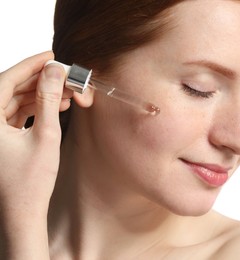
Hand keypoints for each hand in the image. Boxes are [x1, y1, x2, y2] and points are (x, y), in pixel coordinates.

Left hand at [0, 51, 71, 258]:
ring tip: (66, 93)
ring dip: (40, 95)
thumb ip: (50, 99)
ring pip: (15, 101)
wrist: (22, 212)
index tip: (51, 55)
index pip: (6, 80)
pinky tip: (56, 107)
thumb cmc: (31, 181)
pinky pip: (16, 114)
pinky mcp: (1, 139)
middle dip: (39, 81)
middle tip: (63, 75)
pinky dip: (36, 109)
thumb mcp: (46, 135)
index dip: (31, 65)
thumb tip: (54, 71)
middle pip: (11, 89)